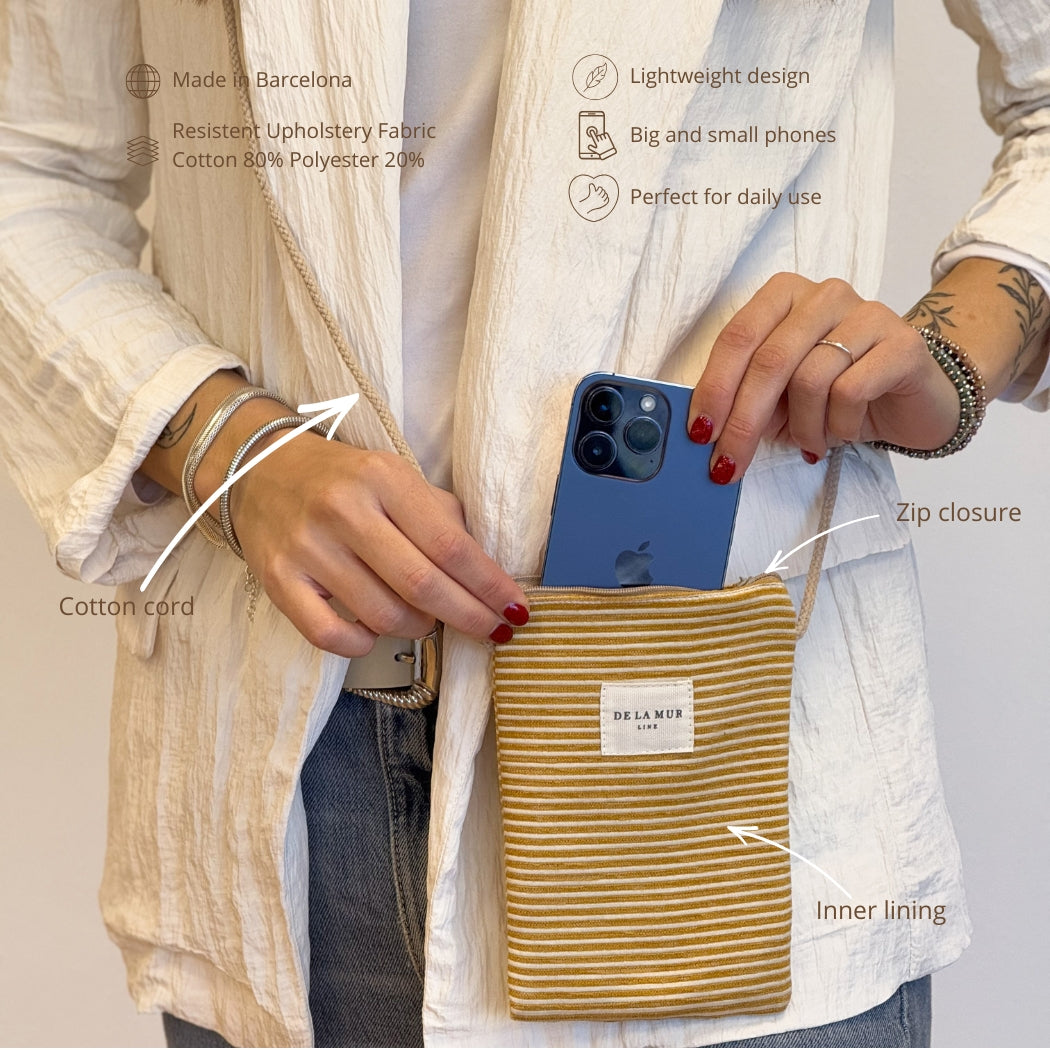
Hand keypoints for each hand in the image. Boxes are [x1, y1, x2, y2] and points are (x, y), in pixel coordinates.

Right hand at [226, 433, 528, 656]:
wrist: (260, 470)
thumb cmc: (344, 480)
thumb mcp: (398, 478)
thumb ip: (442, 518)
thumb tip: (488, 574)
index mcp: (383, 478)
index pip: (450, 545)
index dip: (489, 585)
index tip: (515, 609)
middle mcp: (344, 511)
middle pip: (422, 585)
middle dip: (469, 616)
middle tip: (492, 630)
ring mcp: (308, 548)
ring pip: (383, 616)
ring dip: (419, 627)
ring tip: (426, 617)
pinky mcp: (278, 580)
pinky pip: (330, 636)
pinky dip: (364, 644)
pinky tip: (375, 632)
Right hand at [578, 181, 609, 214]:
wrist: (590, 204)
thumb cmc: (591, 197)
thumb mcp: (591, 193)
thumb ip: (591, 188)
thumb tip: (591, 184)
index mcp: (596, 194)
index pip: (600, 189)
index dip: (600, 188)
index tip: (599, 188)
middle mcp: (598, 198)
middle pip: (603, 192)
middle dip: (603, 191)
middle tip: (602, 191)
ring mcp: (601, 201)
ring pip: (606, 195)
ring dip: (605, 194)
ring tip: (604, 194)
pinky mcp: (602, 204)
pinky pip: (607, 200)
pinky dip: (607, 198)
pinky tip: (605, 197)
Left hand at [686, 273, 960, 481]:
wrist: (914, 400)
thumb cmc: (837, 395)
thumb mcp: (780, 397)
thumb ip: (745, 398)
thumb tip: (704, 429)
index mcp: (785, 296)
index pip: (738, 337)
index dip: (714, 388)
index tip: (698, 433)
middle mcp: (824, 295)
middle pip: (769, 360)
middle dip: (743, 421)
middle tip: (728, 463)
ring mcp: (867, 314)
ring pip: (810, 379)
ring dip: (802, 427)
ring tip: (811, 441)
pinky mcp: (903, 343)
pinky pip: (851, 391)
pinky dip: (838, 425)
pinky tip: (843, 431)